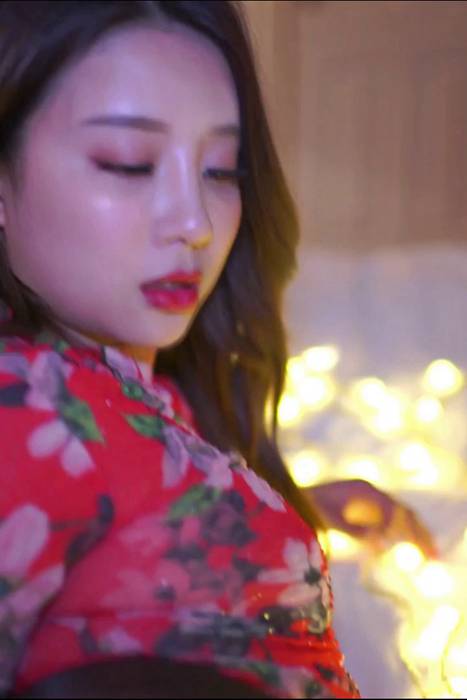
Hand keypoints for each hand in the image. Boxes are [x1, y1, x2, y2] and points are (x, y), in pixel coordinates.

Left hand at [305, 479, 438, 558]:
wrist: (299, 498)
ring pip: (401, 517)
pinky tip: (409, 549)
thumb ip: (355, 530)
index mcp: (365, 490)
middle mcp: (372, 493)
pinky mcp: (368, 512)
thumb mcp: (331, 518)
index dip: (393, 528)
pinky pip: (391, 524)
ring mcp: (372, 502)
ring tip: (430, 555)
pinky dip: (402, 536)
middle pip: (402, 511)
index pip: (390, 508)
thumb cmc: (311, 507)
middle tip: (432, 555)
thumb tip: (379, 542)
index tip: (389, 545)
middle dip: (418, 532)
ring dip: (415, 535)